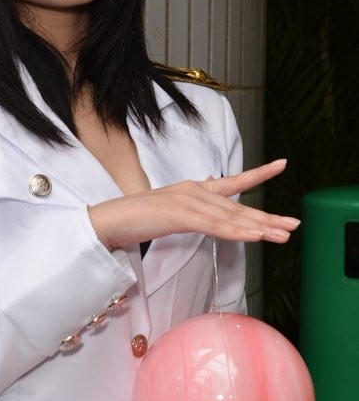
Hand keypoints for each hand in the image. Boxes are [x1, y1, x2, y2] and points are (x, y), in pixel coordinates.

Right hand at [88, 158, 299, 250]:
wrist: (107, 221)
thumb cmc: (133, 220)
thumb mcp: (167, 211)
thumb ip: (189, 209)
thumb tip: (206, 199)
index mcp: (192, 190)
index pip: (231, 182)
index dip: (258, 173)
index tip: (281, 165)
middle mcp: (193, 191)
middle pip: (237, 206)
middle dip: (267, 216)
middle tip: (293, 224)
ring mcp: (186, 201)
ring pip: (231, 216)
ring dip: (259, 227)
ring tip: (282, 235)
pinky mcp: (179, 215)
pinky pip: (214, 225)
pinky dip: (236, 230)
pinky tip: (254, 235)